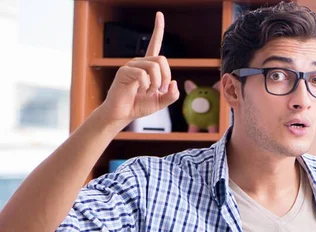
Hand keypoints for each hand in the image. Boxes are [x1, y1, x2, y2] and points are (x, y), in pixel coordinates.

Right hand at [99, 11, 178, 125]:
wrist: (123, 114)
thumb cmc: (139, 105)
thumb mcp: (161, 102)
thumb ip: (172, 94)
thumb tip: (174, 83)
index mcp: (149, 66)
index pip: (155, 44)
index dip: (158, 29)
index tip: (159, 14)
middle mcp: (140, 62)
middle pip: (162, 59)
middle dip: (166, 76)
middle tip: (161, 89)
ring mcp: (131, 66)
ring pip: (154, 67)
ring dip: (156, 83)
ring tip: (148, 92)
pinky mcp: (124, 71)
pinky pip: (143, 74)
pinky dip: (146, 86)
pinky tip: (140, 91)